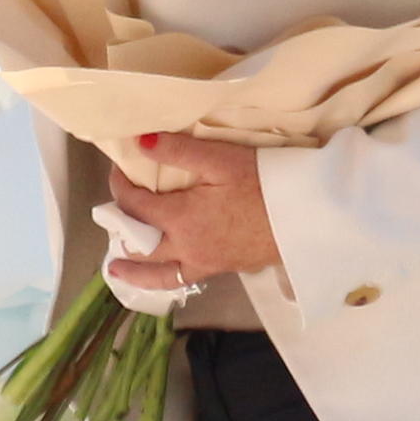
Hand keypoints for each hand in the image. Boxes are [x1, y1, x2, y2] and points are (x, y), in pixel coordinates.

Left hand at [109, 133, 282, 282]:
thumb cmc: (266, 182)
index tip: (117, 171)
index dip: (119, 187)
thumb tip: (140, 142)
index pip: (135, 205)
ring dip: (136, 271)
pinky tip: (168, 268)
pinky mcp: (225, 269)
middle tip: (111, 224)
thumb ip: (178, 151)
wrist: (309, 216)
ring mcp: (207, 264)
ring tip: (119, 270)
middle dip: (120, 235)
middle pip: (140, 249)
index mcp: (180, 219)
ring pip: (160, 275)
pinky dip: (166, 276)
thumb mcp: (221, 159)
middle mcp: (187, 248)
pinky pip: (185, 278)